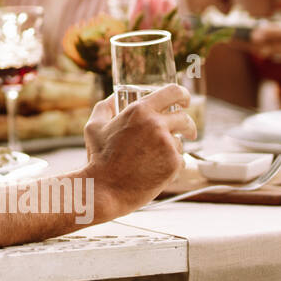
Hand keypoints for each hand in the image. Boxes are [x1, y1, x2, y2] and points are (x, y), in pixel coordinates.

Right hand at [83, 84, 194, 216]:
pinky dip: (173, 164)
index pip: (173, 92)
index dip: (182, 95)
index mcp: (139, 110)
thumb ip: (104, 108)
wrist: (106, 188)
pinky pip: (181, 159)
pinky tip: (157, 169)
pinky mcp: (173, 163)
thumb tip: (113, 98)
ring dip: (173, 147)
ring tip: (157, 157)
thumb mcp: (94, 127)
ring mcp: (167, 144)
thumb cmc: (98, 158)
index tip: (184, 101)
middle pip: (184, 117)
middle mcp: (156, 124)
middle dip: (187, 125)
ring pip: (181, 140)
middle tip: (185, 131)